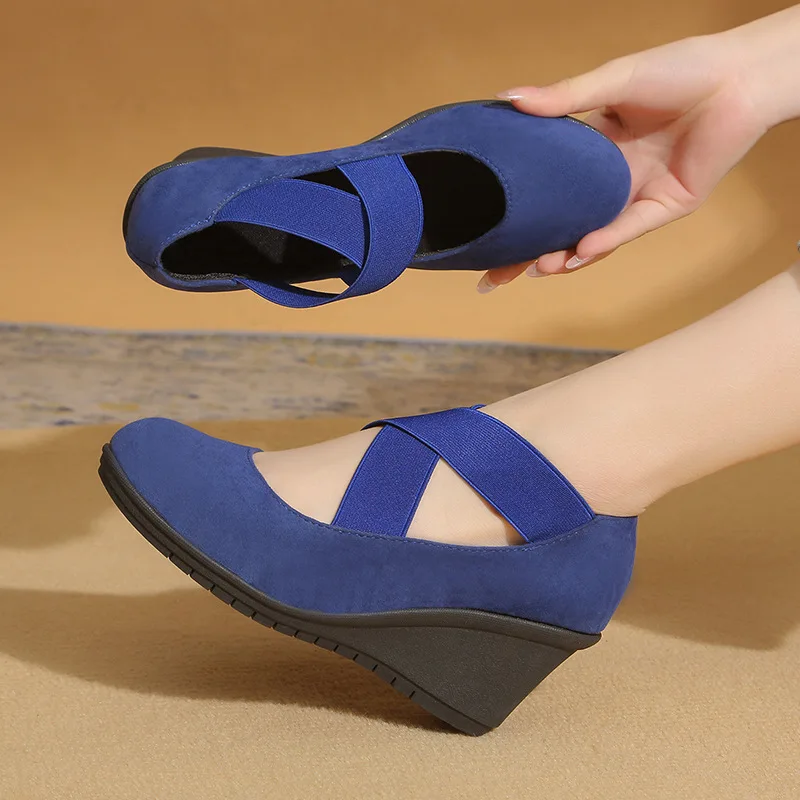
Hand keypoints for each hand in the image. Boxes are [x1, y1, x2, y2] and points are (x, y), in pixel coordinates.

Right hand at [478, 31, 773, 290]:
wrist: (739, 75)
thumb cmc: (680, 69)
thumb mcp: (612, 81)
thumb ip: (564, 97)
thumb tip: (508, 98)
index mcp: (591, 152)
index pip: (543, 189)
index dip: (514, 212)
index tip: (480, 233)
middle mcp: (609, 180)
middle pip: (560, 225)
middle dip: (528, 254)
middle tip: (494, 277)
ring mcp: (636, 196)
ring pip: (592, 236)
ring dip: (565, 254)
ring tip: (538, 267)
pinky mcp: (667, 206)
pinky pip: (630, 228)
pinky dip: (606, 239)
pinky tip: (581, 249)